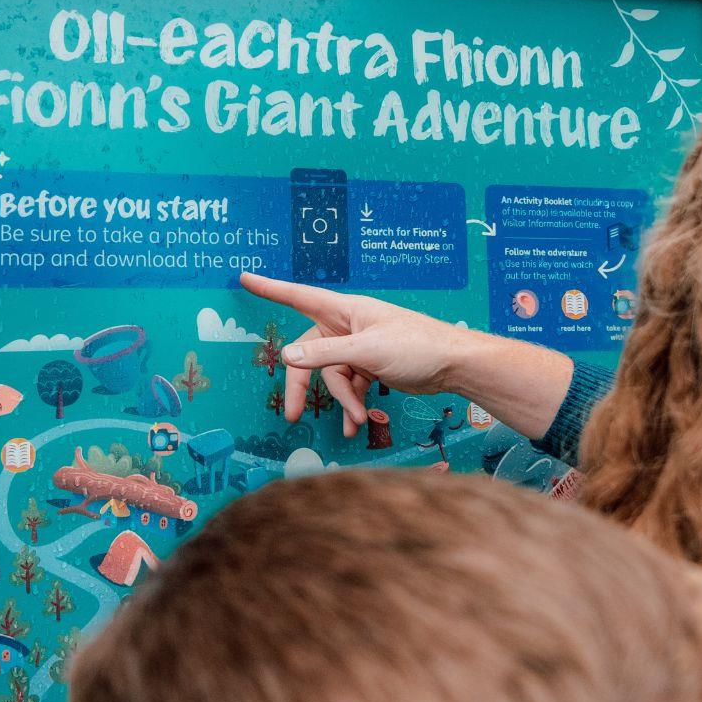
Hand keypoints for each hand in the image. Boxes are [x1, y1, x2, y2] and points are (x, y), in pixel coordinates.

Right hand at [239, 273, 576, 440]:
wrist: (455, 366)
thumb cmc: (417, 347)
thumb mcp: (367, 352)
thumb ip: (326, 356)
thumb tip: (287, 357)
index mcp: (346, 311)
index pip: (300, 296)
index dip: (271, 289)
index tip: (246, 278)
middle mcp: (349, 326)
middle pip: (312, 353)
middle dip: (304, 384)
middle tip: (293, 415)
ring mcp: (360, 347)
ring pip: (333, 374)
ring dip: (341, 400)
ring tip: (354, 422)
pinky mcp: (373, 365)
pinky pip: (352, 384)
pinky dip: (353, 403)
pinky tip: (359, 423)